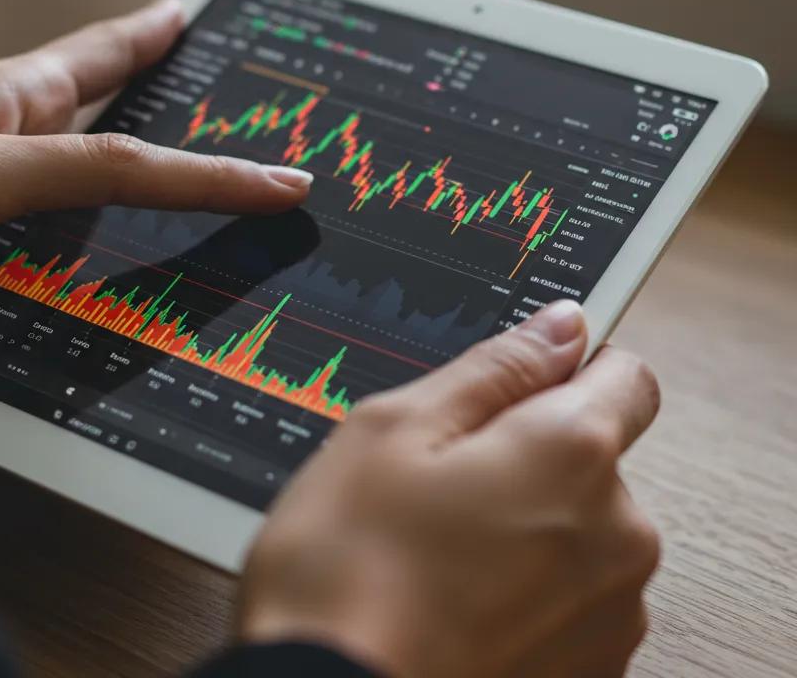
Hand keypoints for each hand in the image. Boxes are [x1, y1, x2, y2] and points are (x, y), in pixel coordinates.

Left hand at [0, 0, 311, 343]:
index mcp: (13, 101)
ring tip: (205, 217)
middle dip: (172, 128)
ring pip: (104, 209)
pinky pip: (79, 272)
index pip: (103, 52)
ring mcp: (10, 217)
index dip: (152, 33)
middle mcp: (18, 155)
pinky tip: (132, 292)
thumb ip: (95, 167)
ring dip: (150, 218)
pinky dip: (111, 280)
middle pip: (116, 133)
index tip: (191, 14)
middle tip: (231, 122)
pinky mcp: (1, 277)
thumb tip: (208, 169)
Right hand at [239, 301, 660, 677]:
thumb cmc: (346, 571)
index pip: (624, 373)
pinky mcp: (591, 670)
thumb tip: (558, 327)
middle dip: (526, 450)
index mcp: (571, 454)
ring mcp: (610, 613)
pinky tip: (452, 596)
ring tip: (436, 546)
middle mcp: (616, 535)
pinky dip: (524, 584)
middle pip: (592, 455)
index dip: (568, 366)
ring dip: (525, 522)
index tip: (518, 381)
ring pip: (577, 527)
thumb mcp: (395, 428)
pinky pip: (570, 593)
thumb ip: (495, 367)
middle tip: (437, 476)